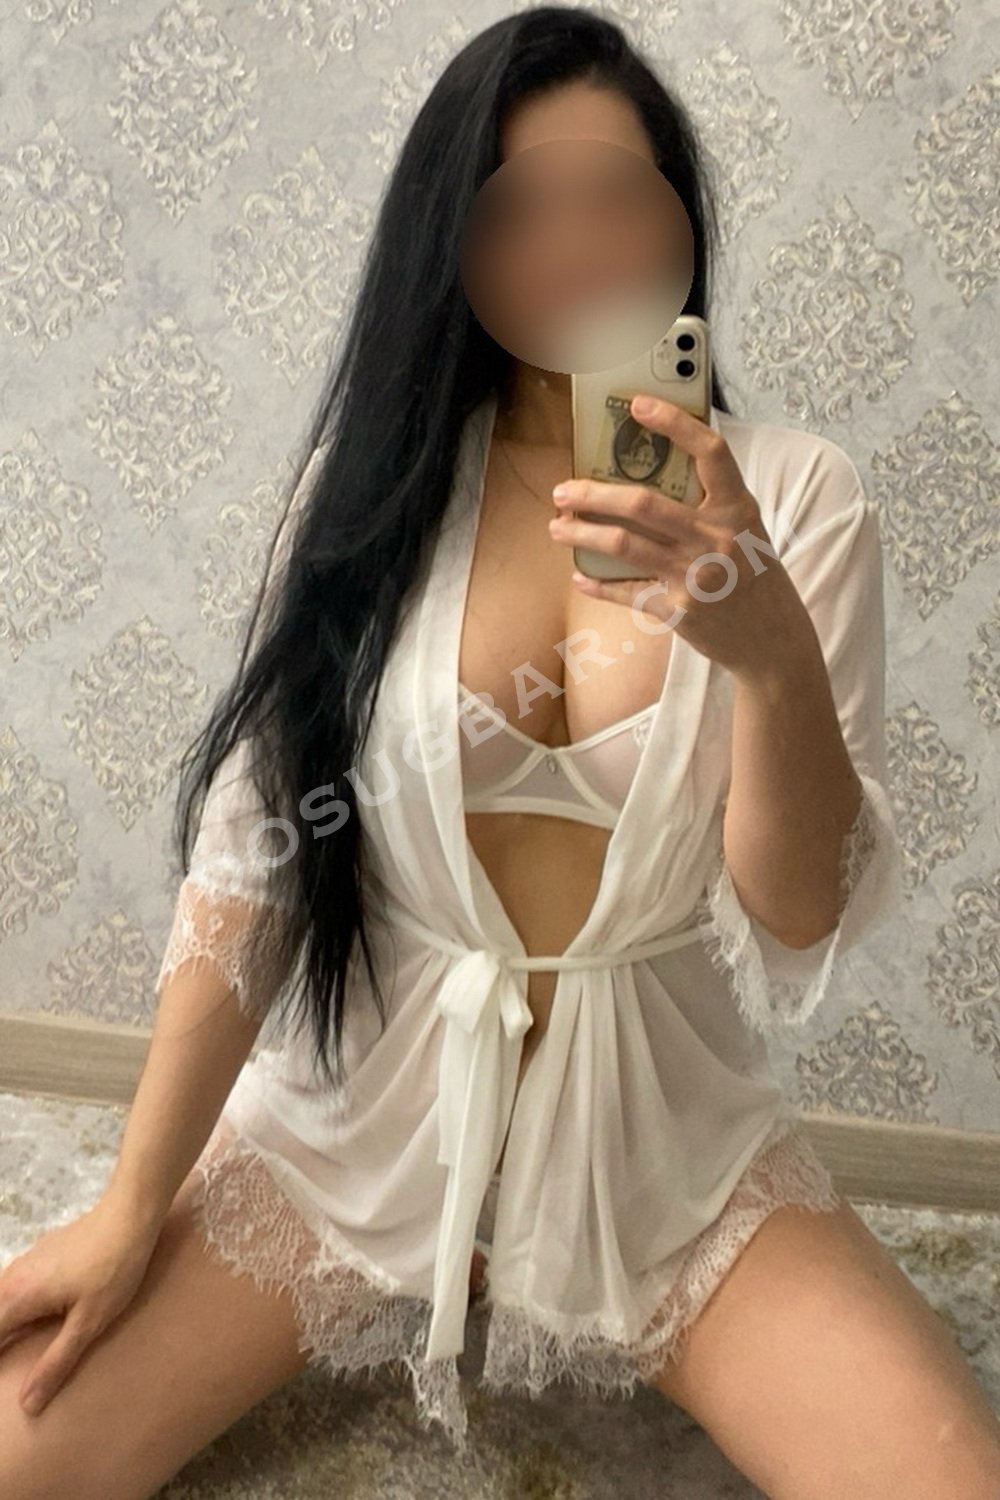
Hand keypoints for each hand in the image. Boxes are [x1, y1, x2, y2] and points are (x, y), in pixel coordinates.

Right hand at [0, 1195, 161, 1415]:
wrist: (131, 1213)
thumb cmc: (114, 1269)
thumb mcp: (89, 1323)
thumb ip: (56, 1363)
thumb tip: (26, 1404)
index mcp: (17, 1298)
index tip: (4, 1380)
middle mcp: (12, 1278)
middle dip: (0, 1345)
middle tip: (10, 1367)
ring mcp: (25, 1262)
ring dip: (4, 1327)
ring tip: (15, 1351)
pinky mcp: (40, 1254)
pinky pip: (12, 1286)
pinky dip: (10, 1307)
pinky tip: (29, 1320)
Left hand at [547, 395, 815, 681]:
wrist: (774, 640)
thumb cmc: (754, 576)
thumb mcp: (746, 530)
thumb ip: (710, 503)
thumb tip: (652, 471)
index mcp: (737, 508)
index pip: (710, 452)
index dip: (674, 423)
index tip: (637, 404)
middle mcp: (717, 538)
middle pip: (643, 503)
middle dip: (592, 494)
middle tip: (563, 491)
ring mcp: (696, 577)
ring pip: (623, 544)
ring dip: (581, 533)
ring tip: (557, 527)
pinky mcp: (679, 611)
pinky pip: (626, 591)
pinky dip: (597, 584)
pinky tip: (580, 575)